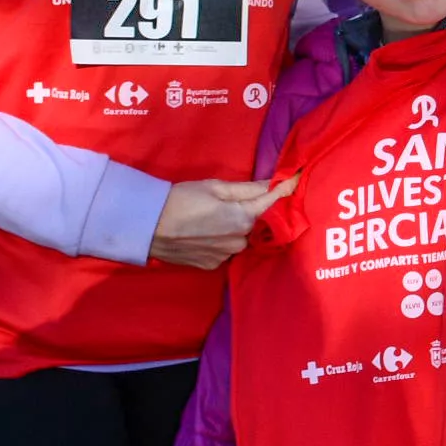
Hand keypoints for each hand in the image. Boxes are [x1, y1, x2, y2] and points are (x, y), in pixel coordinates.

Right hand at [150, 176, 291, 269]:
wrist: (148, 226)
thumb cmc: (181, 199)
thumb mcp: (215, 187)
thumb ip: (248, 188)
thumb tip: (275, 183)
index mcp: (244, 218)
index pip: (273, 202)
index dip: (286, 190)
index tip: (298, 179)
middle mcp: (240, 240)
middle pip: (256, 223)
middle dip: (251, 212)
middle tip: (229, 202)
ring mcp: (226, 256)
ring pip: (241, 238)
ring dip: (235, 229)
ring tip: (211, 219)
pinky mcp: (213, 265)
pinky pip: (226, 250)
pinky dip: (221, 241)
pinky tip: (204, 233)